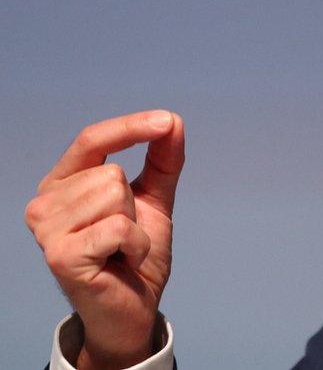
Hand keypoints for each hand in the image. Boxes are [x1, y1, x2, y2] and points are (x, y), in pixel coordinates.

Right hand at [25, 110, 184, 369]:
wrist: (133, 307)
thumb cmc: (134, 254)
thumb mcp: (153, 199)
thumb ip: (162, 161)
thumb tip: (173, 121)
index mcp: (62, 183)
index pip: (92, 139)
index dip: (131, 126)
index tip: (167, 120)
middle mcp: (45, 203)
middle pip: (112, 172)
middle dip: (134, 205)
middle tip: (124, 236)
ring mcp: (48, 230)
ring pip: (115, 196)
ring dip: (135, 227)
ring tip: (120, 249)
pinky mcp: (61, 255)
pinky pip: (119, 227)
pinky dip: (136, 245)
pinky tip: (120, 262)